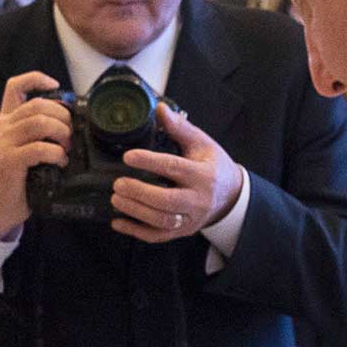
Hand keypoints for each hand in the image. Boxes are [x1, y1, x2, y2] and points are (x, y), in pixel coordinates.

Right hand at [0, 71, 71, 239]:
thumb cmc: (15, 180)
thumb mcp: (22, 150)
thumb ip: (36, 134)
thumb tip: (70, 125)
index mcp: (5, 121)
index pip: (15, 86)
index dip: (36, 79)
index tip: (56, 84)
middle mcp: (2, 127)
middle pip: (38, 105)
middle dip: (63, 116)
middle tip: (71, 134)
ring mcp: (3, 143)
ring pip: (40, 122)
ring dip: (61, 133)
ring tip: (67, 148)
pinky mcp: (9, 160)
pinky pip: (39, 148)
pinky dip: (56, 153)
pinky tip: (60, 162)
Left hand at [109, 106, 243, 243]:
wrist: (231, 196)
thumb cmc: (214, 166)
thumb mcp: (202, 144)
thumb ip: (180, 128)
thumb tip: (160, 109)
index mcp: (202, 174)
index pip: (174, 168)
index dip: (149, 162)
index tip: (128, 157)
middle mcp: (197, 199)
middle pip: (166, 200)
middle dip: (139, 193)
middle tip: (118, 183)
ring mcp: (190, 218)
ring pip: (161, 221)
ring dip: (135, 211)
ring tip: (116, 198)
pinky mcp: (182, 231)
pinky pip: (157, 236)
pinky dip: (136, 231)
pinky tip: (118, 222)